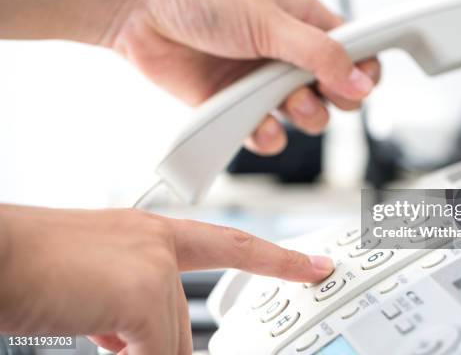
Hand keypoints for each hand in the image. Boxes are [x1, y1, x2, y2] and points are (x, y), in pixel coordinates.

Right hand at [0, 205, 333, 353]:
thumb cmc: (30, 266)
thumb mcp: (94, 288)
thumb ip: (127, 309)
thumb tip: (137, 341)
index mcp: (150, 233)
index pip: (230, 244)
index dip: (276, 257)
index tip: (314, 265)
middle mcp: (157, 242)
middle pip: (181, 320)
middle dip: (157, 347)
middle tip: (122, 332)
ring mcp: (153, 264)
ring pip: (168, 341)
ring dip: (135, 351)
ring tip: (90, 319)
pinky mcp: (142, 292)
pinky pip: (155, 354)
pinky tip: (100, 336)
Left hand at [103, 0, 379, 154]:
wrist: (139, 9)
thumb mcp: (271, 20)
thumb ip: (320, 54)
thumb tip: (360, 80)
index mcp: (303, 22)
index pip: (352, 50)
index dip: (361, 70)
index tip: (360, 84)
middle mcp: (286, 53)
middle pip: (332, 90)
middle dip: (331, 100)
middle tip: (315, 92)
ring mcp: (260, 81)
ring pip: (301, 115)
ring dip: (301, 117)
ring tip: (286, 104)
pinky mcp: (235, 104)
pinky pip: (264, 131)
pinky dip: (267, 135)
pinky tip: (260, 127)